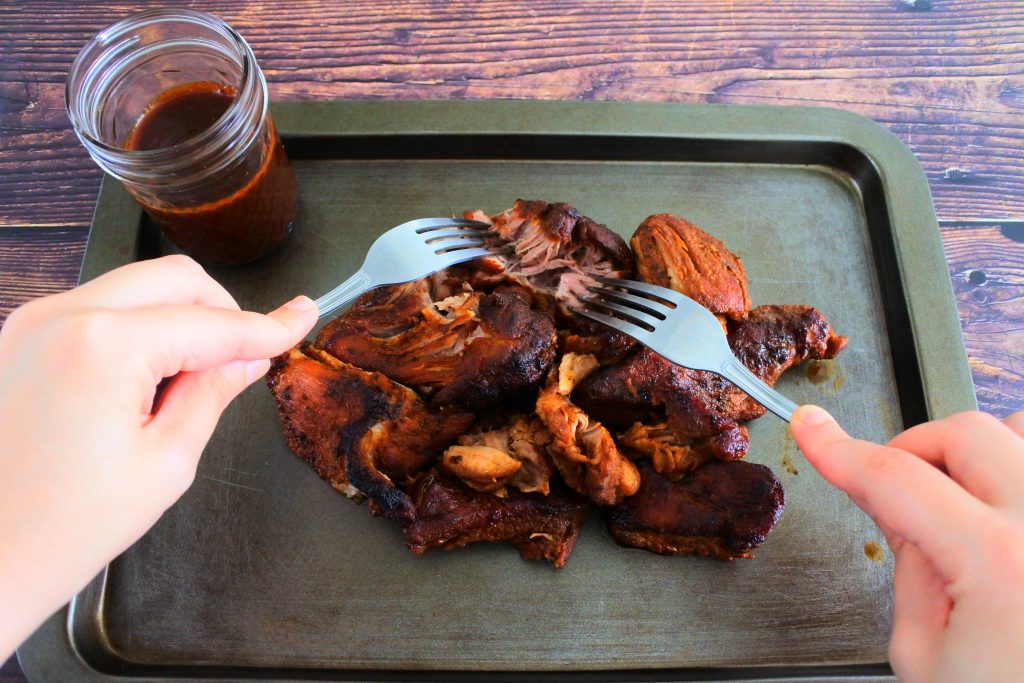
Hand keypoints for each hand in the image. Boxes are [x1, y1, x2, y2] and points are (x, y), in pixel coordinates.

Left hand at [0, 255, 316, 658]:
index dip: (266, 327)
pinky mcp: (21, 336)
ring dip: (178, 320)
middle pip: (174, 279)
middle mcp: (62, 315)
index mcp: (103, 345)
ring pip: (137, 288)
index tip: (302, 317)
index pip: (211, 323)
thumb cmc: (66, 525)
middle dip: (221, 311)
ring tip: (183, 386)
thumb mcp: (168, 461)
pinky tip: (144, 382)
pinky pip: (100, 308)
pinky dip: (138, 329)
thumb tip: (248, 357)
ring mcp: (33, 321)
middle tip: (245, 358)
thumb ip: (213, 391)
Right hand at [791, 405, 1023, 682]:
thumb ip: (910, 569)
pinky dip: (1020, 470)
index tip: (813, 428)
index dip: (839, 450)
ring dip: (982, 454)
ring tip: (965, 501)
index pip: (895, 479)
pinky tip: (1008, 511)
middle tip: (894, 487)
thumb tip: (903, 512)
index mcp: (1001, 563)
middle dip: (915, 450)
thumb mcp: (924, 656)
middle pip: (966, 434)